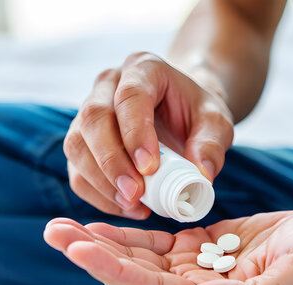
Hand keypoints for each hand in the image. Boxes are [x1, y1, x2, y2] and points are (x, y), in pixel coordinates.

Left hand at [43, 211, 292, 284]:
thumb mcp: (288, 280)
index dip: (113, 270)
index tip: (78, 248)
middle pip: (131, 276)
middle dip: (92, 254)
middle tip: (53, 233)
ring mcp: (189, 274)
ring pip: (134, 259)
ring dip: (98, 242)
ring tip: (58, 226)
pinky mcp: (191, 251)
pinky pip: (150, 243)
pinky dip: (123, 234)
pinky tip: (94, 225)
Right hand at [63, 52, 233, 219]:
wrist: (182, 113)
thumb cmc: (197, 114)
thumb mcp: (216, 122)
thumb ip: (212, 144)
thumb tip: (201, 175)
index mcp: (144, 69)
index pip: (129, 96)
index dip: (135, 133)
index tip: (150, 168)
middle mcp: (108, 84)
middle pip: (93, 118)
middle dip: (111, 162)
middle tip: (135, 194)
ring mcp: (88, 111)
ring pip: (77, 144)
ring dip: (100, 181)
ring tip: (133, 204)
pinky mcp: (82, 141)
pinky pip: (76, 169)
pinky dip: (96, 194)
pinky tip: (125, 206)